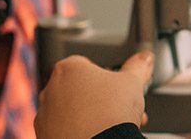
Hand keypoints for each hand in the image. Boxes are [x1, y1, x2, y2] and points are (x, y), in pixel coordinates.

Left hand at [35, 52, 153, 138]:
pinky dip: (78, 132)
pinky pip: (64, 130)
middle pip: (79, 90)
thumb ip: (138, 67)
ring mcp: (45, 115)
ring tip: (110, 126)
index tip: (118, 90)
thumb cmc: (111, 112)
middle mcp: (51, 89)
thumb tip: (145, 58)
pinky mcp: (45, 136)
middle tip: (118, 110)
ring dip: (89, 116)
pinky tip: (97, 136)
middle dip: (99, 99)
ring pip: (71, 112)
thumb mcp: (133, 82)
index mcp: (69, 68)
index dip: (108, 79)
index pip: (88, 66)